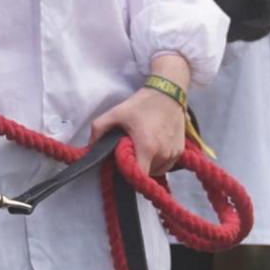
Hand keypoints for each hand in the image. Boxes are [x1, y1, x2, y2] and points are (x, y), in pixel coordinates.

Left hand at [88, 56, 191, 177]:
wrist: (168, 92)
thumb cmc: (142, 103)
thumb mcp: (116, 113)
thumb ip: (99, 129)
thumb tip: (90, 148)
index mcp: (147, 148)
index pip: (138, 177)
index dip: (128, 176)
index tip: (122, 166)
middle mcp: (162, 154)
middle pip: (145, 174)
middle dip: (136, 166)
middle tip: (130, 151)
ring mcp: (173, 154)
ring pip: (156, 171)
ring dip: (147, 164)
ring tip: (142, 147)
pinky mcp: (180, 151)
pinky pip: (166, 165)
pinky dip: (158, 161)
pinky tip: (153, 146)